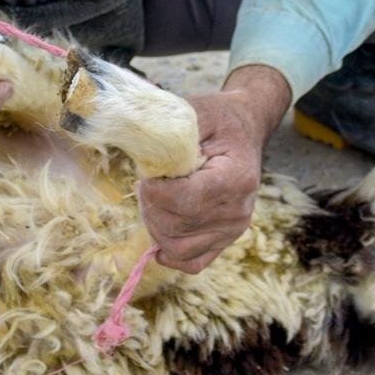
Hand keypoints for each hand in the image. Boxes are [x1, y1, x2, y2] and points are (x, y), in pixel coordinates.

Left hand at [138, 65, 290, 272]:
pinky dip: (170, 253)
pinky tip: (159, 231)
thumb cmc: (218, 119)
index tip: (147, 173)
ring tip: (154, 198)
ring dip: (154, 224)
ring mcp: (232, 230)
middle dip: (150, 205)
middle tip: (148, 181)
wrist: (243, 129)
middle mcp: (237, 211)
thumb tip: (130, 138)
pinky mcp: (224, 240)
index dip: (154, 191)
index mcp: (236, 178)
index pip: (184, 201)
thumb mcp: (195, 113)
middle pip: (176, 226)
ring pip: (177, 247)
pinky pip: (192, 262)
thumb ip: (167, 130)